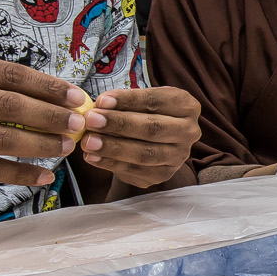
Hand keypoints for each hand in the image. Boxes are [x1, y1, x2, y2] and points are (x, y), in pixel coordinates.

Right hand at [0, 50, 83, 187]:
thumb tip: (46, 93)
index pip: (7, 74)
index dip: (46, 86)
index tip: (75, 96)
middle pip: (6, 106)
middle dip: (49, 116)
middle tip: (79, 124)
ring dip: (39, 145)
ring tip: (66, 148)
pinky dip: (17, 173)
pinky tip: (41, 175)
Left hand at [78, 86, 200, 187]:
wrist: (151, 141)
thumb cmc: (143, 113)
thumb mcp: (139, 101)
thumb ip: (122, 103)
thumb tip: (98, 108)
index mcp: (186, 106)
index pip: (156, 101)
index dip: (128, 100)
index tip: (102, 100)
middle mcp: (188, 131)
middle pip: (153, 128)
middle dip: (119, 124)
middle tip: (91, 120)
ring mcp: (178, 156)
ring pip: (145, 153)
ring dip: (113, 148)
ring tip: (88, 142)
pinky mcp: (164, 174)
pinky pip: (137, 171)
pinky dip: (112, 164)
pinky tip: (93, 157)